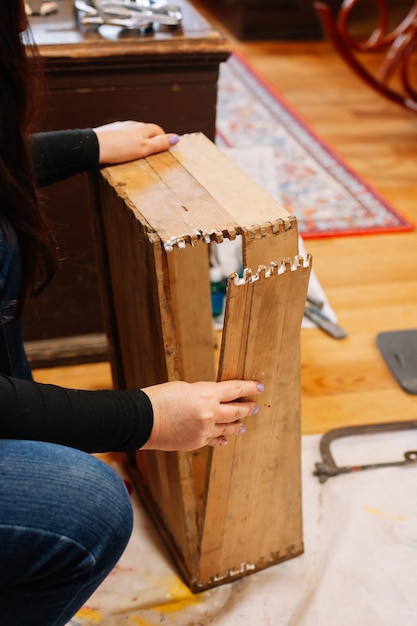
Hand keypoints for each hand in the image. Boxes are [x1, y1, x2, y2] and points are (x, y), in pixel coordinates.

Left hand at [93, 120, 179, 163]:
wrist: (94, 146)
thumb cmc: (120, 149)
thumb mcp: (144, 149)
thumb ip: (159, 144)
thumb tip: (176, 138)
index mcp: (143, 128)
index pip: (158, 130)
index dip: (163, 139)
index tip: (165, 148)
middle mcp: (132, 125)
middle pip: (146, 130)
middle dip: (151, 139)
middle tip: (153, 152)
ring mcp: (120, 127)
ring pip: (133, 133)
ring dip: (138, 140)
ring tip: (137, 152)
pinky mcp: (109, 132)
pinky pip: (122, 136)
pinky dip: (125, 142)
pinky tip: (122, 150)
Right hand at [141, 380, 263, 450]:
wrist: (142, 420)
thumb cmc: (160, 398)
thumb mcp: (186, 388)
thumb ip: (204, 394)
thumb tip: (215, 400)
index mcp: (207, 394)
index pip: (236, 389)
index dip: (249, 387)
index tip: (259, 387)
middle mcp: (210, 413)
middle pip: (237, 411)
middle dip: (248, 408)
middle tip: (254, 407)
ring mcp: (205, 430)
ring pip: (229, 428)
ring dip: (237, 425)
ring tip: (243, 424)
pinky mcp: (197, 443)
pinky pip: (214, 440)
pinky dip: (221, 438)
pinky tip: (225, 439)